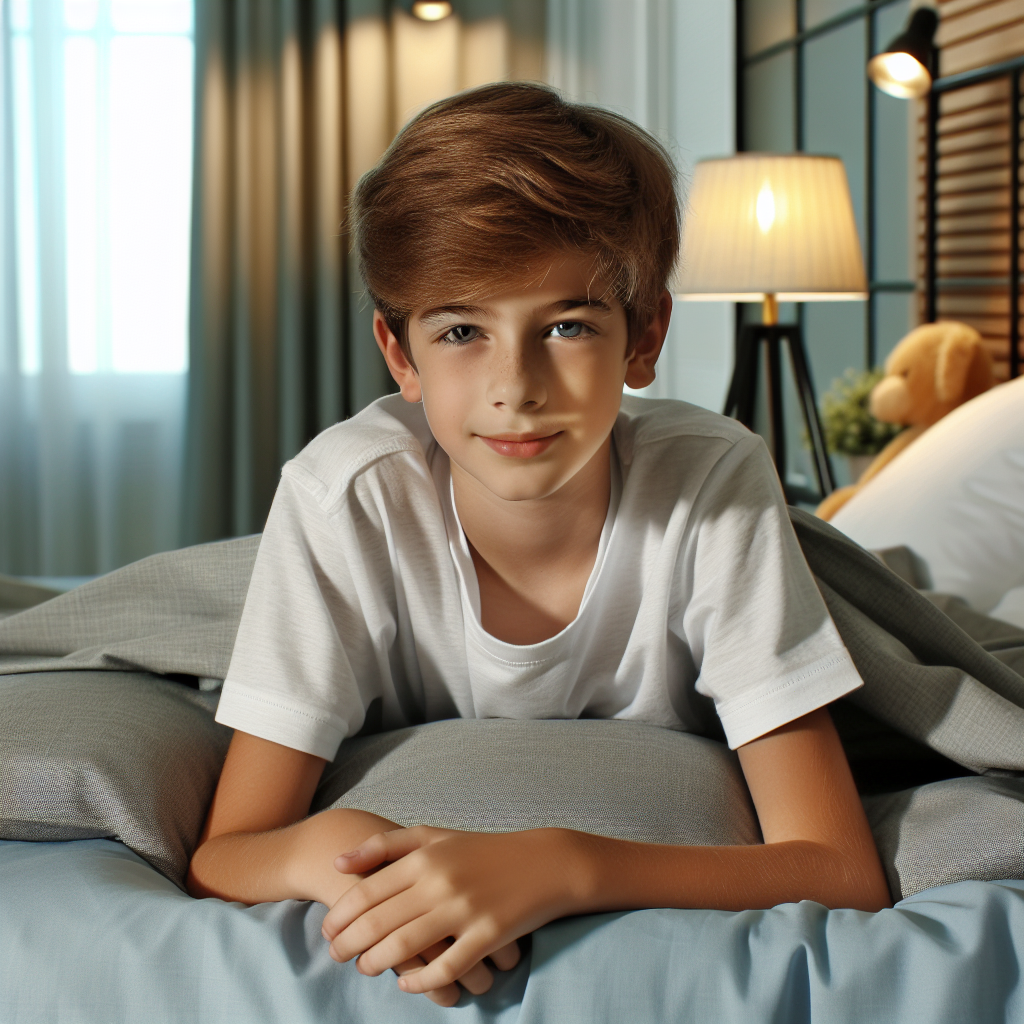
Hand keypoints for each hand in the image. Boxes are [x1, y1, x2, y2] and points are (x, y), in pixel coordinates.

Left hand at [321, 826, 586, 994]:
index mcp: (425, 857)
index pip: (366, 892)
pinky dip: (421, 981)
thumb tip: (338, 863)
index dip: (339, 916)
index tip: (327, 931)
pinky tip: (407, 984)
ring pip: (405, 946)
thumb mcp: (435, 836)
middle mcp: (440, 882)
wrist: (544, 863)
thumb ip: (385, 845)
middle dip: (349, 944)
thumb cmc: (483, 850)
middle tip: (336, 956)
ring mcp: (464, 909)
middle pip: (378, 922)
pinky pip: (446, 967)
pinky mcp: (487, 934)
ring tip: (365, 968)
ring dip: (377, 963)